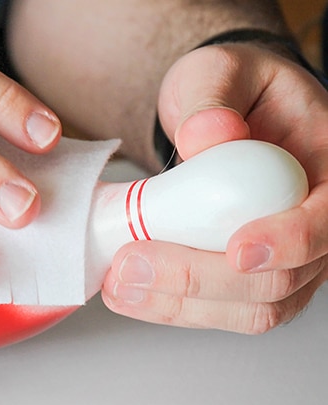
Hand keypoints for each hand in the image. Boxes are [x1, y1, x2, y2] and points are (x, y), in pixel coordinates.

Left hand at [101, 42, 327, 332]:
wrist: (222, 119)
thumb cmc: (233, 95)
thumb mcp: (220, 72)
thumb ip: (212, 99)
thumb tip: (206, 135)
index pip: (326, 221)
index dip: (287, 241)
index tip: (236, 250)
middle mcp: (317, 226)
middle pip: (279, 282)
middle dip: (199, 281)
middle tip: (132, 265)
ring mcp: (287, 262)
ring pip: (246, 310)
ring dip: (177, 305)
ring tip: (117, 284)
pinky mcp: (248, 282)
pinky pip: (218, 311)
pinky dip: (171, 307)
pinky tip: (127, 291)